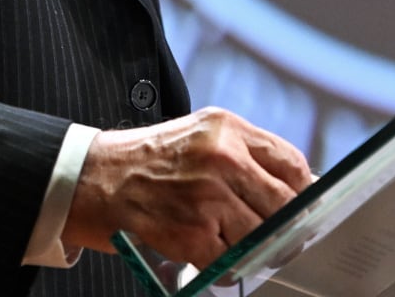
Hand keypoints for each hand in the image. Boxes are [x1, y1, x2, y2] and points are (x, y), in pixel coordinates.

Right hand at [63, 107, 314, 266]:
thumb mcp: (200, 135)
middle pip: (284, 202)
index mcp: (228, 129)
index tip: (302, 206)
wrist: (92, 178)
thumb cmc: (146, 159)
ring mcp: (208, 196)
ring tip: (239, 245)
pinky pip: (230, 260)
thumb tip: (289, 186)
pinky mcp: (191, 232)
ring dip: (255, 248)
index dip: (302, 191)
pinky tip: (214, 257)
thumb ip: (243, 154)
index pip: (292, 163)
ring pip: (261, 235)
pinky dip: (227, 267)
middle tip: (283, 238)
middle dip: (286, 225)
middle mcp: (223, 158)